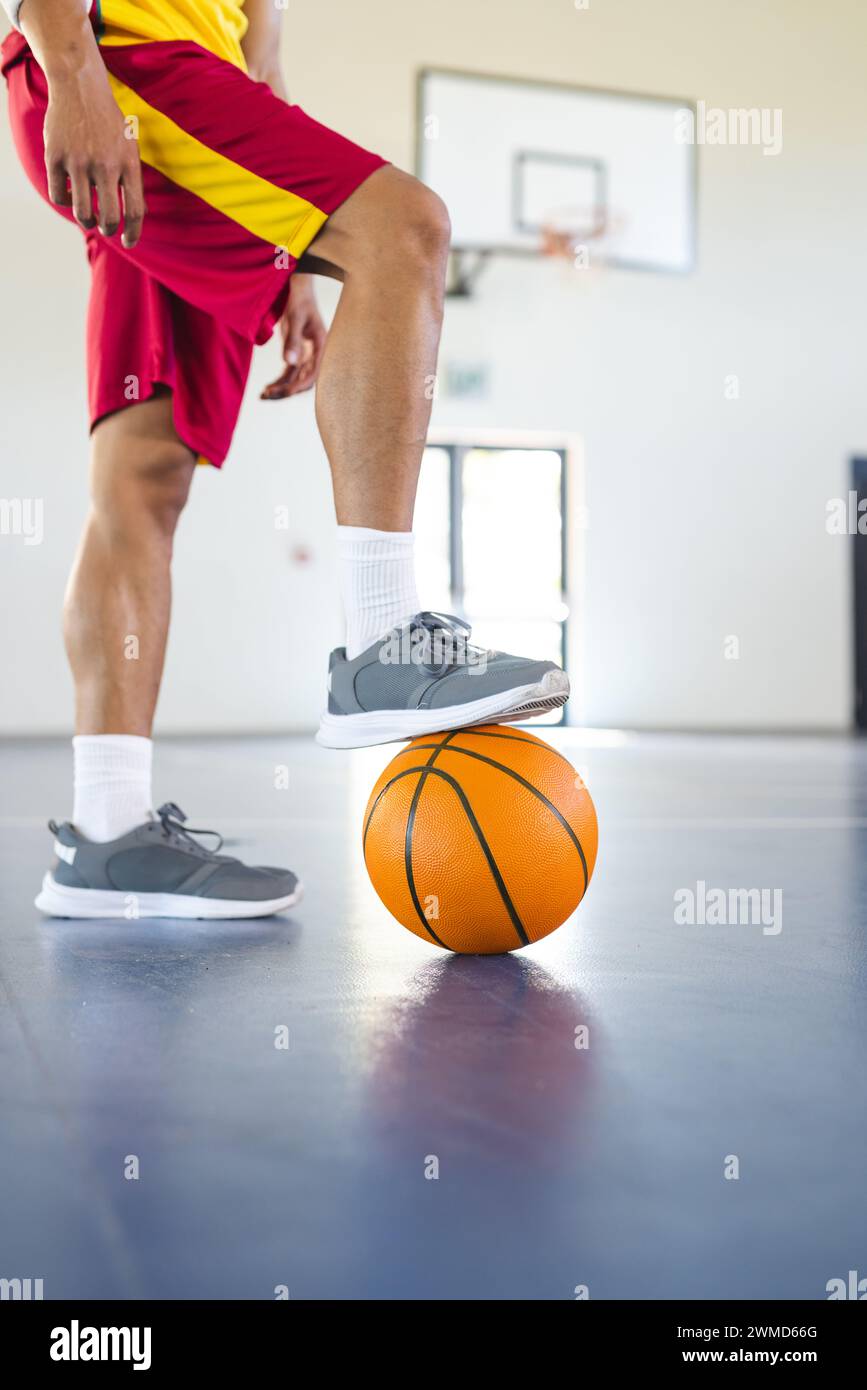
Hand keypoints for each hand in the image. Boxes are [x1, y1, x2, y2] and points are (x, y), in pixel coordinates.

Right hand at [44, 53, 144, 246]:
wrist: (80, 86)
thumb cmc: (109, 121)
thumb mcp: (129, 146)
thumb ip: (133, 179)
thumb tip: (138, 213)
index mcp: (128, 163)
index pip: (134, 211)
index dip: (133, 233)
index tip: (129, 242)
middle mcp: (105, 164)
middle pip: (108, 218)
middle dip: (107, 230)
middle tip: (105, 228)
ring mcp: (79, 161)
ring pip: (81, 212)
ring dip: (86, 220)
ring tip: (88, 217)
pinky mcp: (55, 156)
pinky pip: (58, 195)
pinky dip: (65, 201)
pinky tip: (69, 194)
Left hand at [261, 275, 326, 399]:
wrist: (298, 288)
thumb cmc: (300, 299)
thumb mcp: (296, 318)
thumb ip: (293, 340)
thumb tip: (289, 362)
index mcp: (322, 345)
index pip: (315, 372)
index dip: (301, 384)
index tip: (286, 391)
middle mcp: (316, 353)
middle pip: (305, 379)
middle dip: (289, 390)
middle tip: (270, 395)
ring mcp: (306, 354)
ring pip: (296, 378)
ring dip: (282, 387)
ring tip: (265, 395)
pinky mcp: (297, 352)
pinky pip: (289, 371)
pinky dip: (280, 380)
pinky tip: (268, 387)